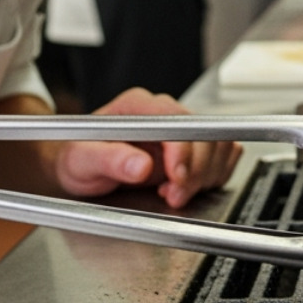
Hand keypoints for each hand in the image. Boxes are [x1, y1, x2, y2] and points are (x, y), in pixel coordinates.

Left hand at [53, 87, 241, 208]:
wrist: (83, 167)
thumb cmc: (78, 159)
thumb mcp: (81, 161)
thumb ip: (108, 161)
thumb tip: (139, 165)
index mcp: (137, 106)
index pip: (176, 120)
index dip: (182, 152)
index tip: (176, 180)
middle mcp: (163, 112)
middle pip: (203, 134)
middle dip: (194, 172)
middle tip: (173, 196)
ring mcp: (182, 127)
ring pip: (219, 144)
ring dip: (205, 175)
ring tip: (175, 193)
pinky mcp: (194, 144)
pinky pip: (224, 154)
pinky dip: (214, 174)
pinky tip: (188, 186)